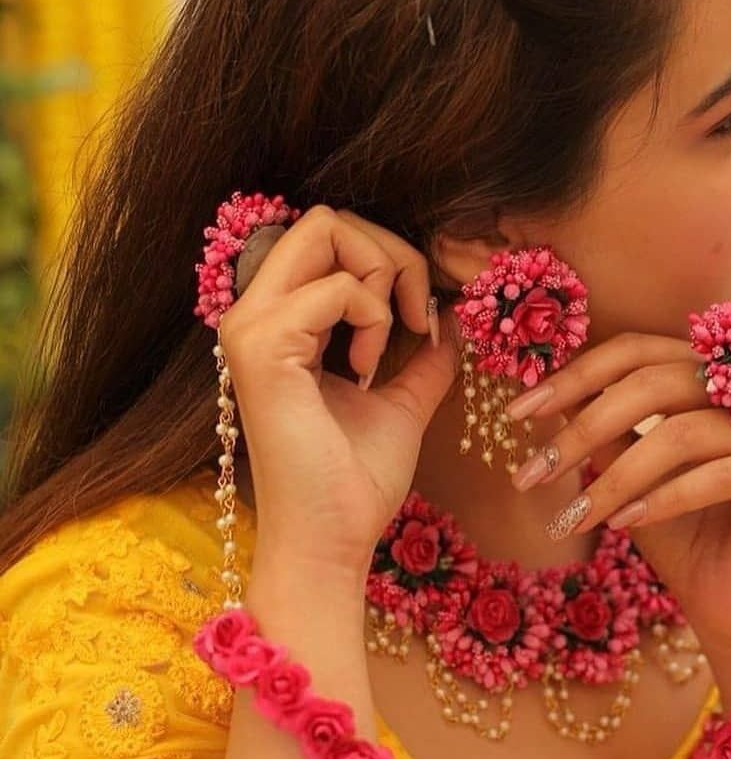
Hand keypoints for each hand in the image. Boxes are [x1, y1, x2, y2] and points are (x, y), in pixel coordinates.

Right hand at [218, 205, 455, 576]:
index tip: (418, 321)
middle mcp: (253, 313)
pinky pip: (337, 285)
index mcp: (279, 321)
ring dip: (384, 278)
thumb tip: (453, 317)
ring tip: (386, 346)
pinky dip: (372, 317)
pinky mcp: (262, 346)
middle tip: (413, 317)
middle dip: (393, 254)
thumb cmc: (354, 482)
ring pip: (328, 228)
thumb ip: (421, 358)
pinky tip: (365, 371)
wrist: (331, 541)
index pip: (329, 234)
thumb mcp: (402, 403)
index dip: (389, 259)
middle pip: (327, 217)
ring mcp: (250, 326)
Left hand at [509, 333, 730, 664]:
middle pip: (658, 382)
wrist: (729, 611)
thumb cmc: (679, 536)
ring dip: (616, 476)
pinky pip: (720, 475)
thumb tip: (548, 387)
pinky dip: (663, 499)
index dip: (576, 375)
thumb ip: (604, 425)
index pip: (641, 351)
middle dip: (584, 427)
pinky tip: (623, 523)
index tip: (519, 412)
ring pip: (683, 432)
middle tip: (533, 473)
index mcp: (720, 370)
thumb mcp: (627, 472)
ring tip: (575, 514)